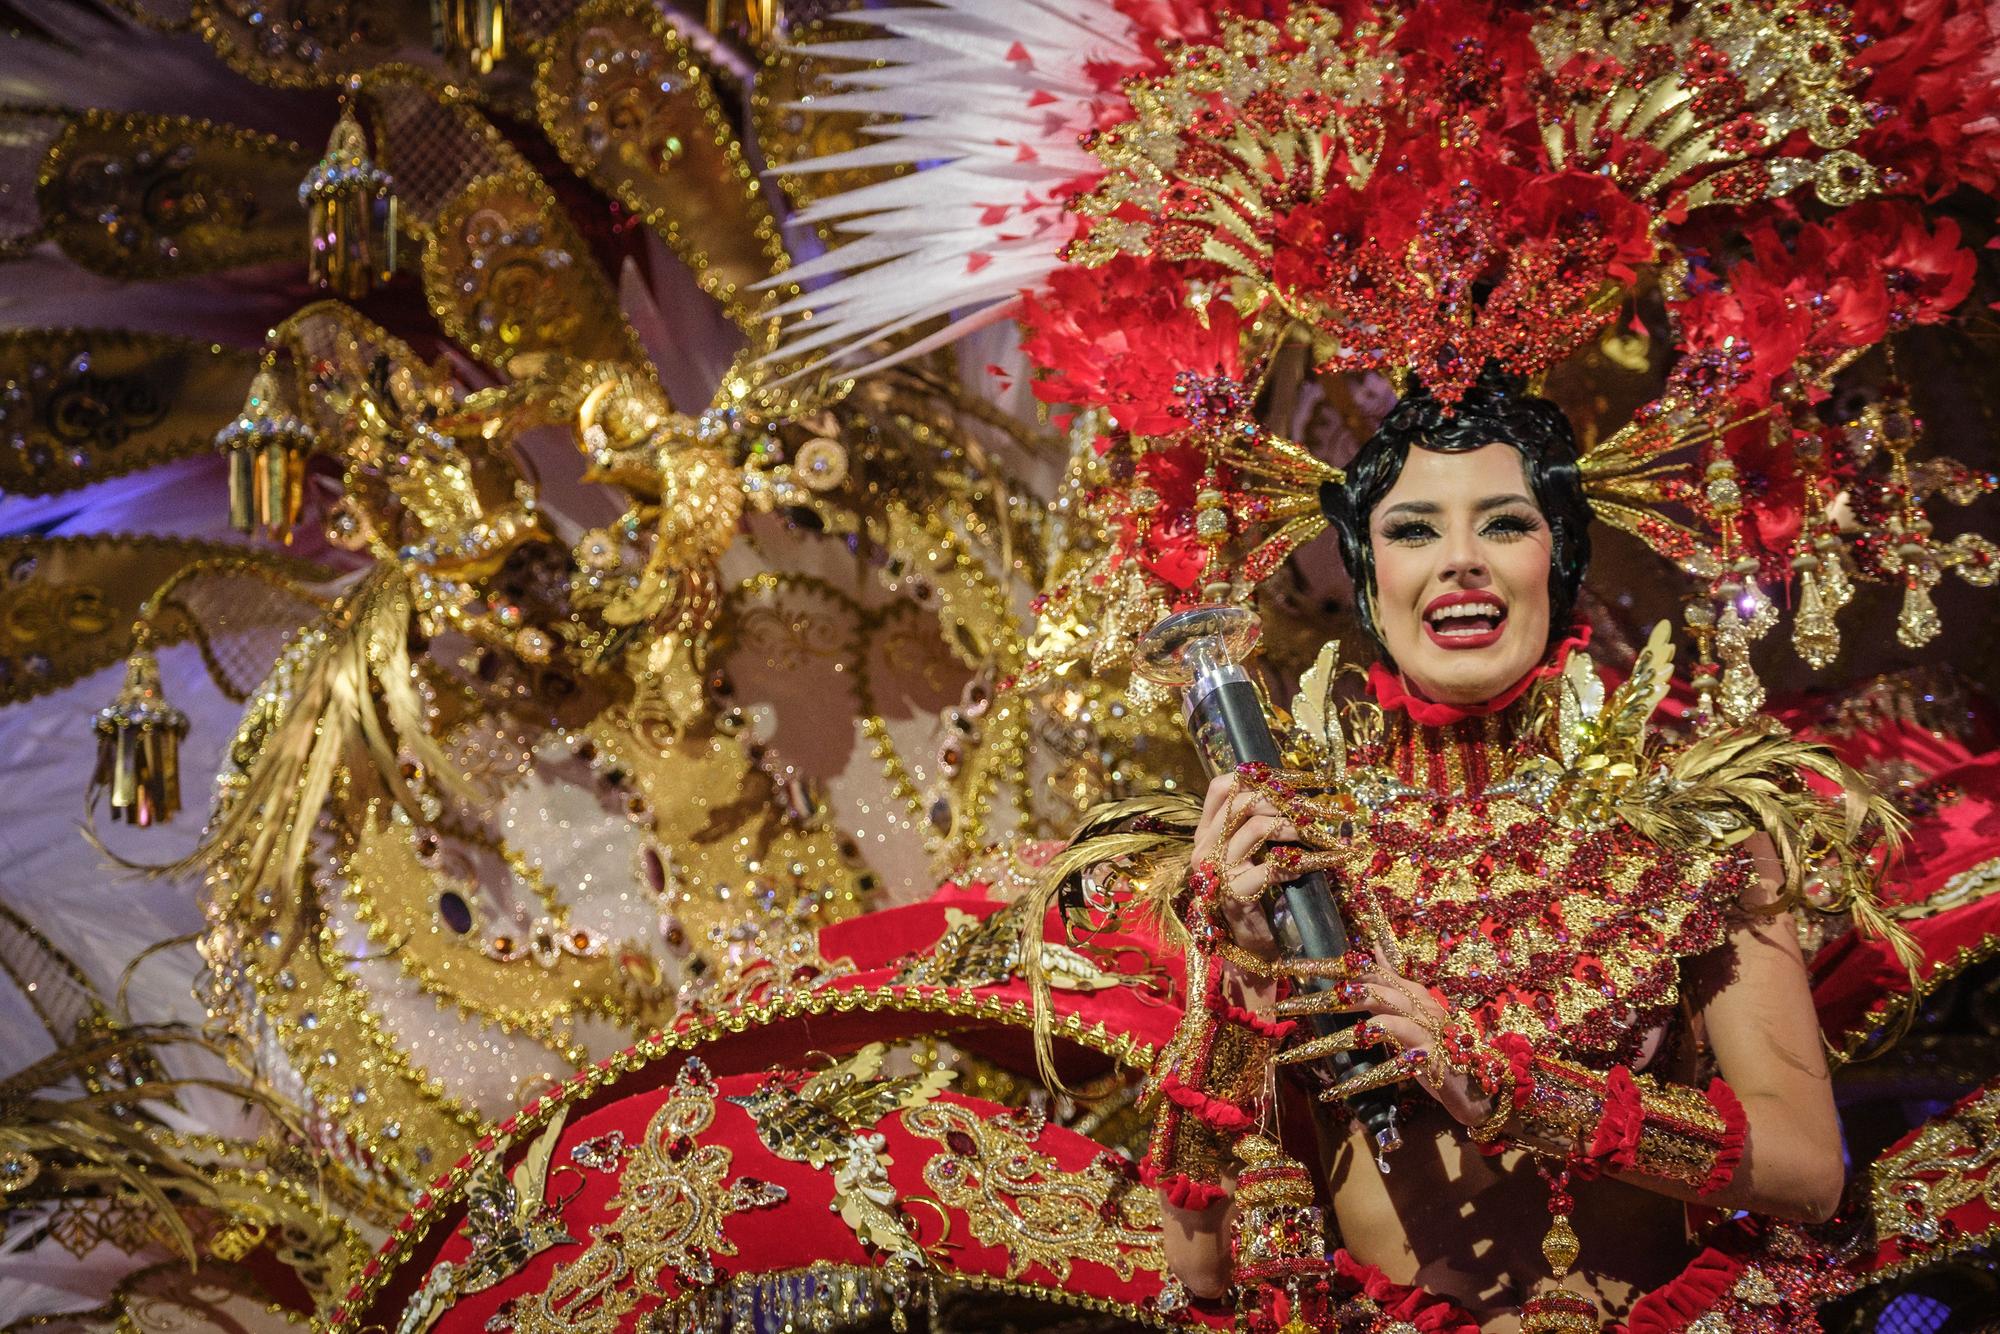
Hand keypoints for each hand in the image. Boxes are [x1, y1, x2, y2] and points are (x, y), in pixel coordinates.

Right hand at [1190, 773, 1304, 962]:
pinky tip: (1320, 862)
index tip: (1292, 781)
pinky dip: (1303, 860)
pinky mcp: (1236, 893)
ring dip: (1293, 826)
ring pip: (1255, 826)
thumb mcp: (1254, 852)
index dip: (1258, 778)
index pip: (1221, 787)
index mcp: (1205, 834)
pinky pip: (1272, 865)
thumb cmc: (1259, 895)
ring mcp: (1216, 871)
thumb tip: (1293, 792)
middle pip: (1241, 801)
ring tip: (1316, 834)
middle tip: (1313, 809)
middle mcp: (1204, 849)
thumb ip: (1259, 825)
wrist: (1252, 945)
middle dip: (1283, 800)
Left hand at [1275, 949, 1497, 1127]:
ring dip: (1335, 1041)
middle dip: (1323, 998)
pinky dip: (1361, 1080)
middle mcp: (1418, 1006)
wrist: (1483, 1084)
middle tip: (1286, 1006)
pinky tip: (1333, 1093)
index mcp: (1410, 992)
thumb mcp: (1416, 1008)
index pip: (1365, 969)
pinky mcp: (1432, 1061)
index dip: (1328, 966)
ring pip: (1376, 1027)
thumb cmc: (1442, 1045)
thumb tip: (1370, 948)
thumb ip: (1392, 979)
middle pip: (1367, 992)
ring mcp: (1427, 1032)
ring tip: (1300, 1052)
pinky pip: (1391, 1069)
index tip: (1289, 967)